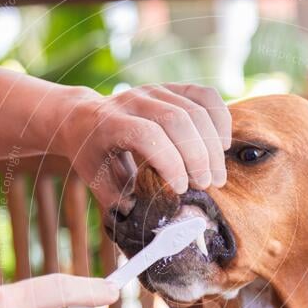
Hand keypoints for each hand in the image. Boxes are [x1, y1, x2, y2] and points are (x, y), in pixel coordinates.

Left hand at [57, 83, 231, 205]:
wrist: (84, 118)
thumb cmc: (93, 155)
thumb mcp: (96, 179)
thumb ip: (120, 199)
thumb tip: (151, 219)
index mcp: (109, 122)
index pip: (145, 134)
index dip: (168, 162)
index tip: (180, 190)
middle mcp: (132, 99)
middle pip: (176, 119)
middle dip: (197, 157)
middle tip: (207, 186)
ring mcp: (154, 90)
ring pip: (194, 109)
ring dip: (212, 146)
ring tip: (217, 177)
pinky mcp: (171, 88)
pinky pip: (204, 96)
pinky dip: (220, 119)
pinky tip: (222, 145)